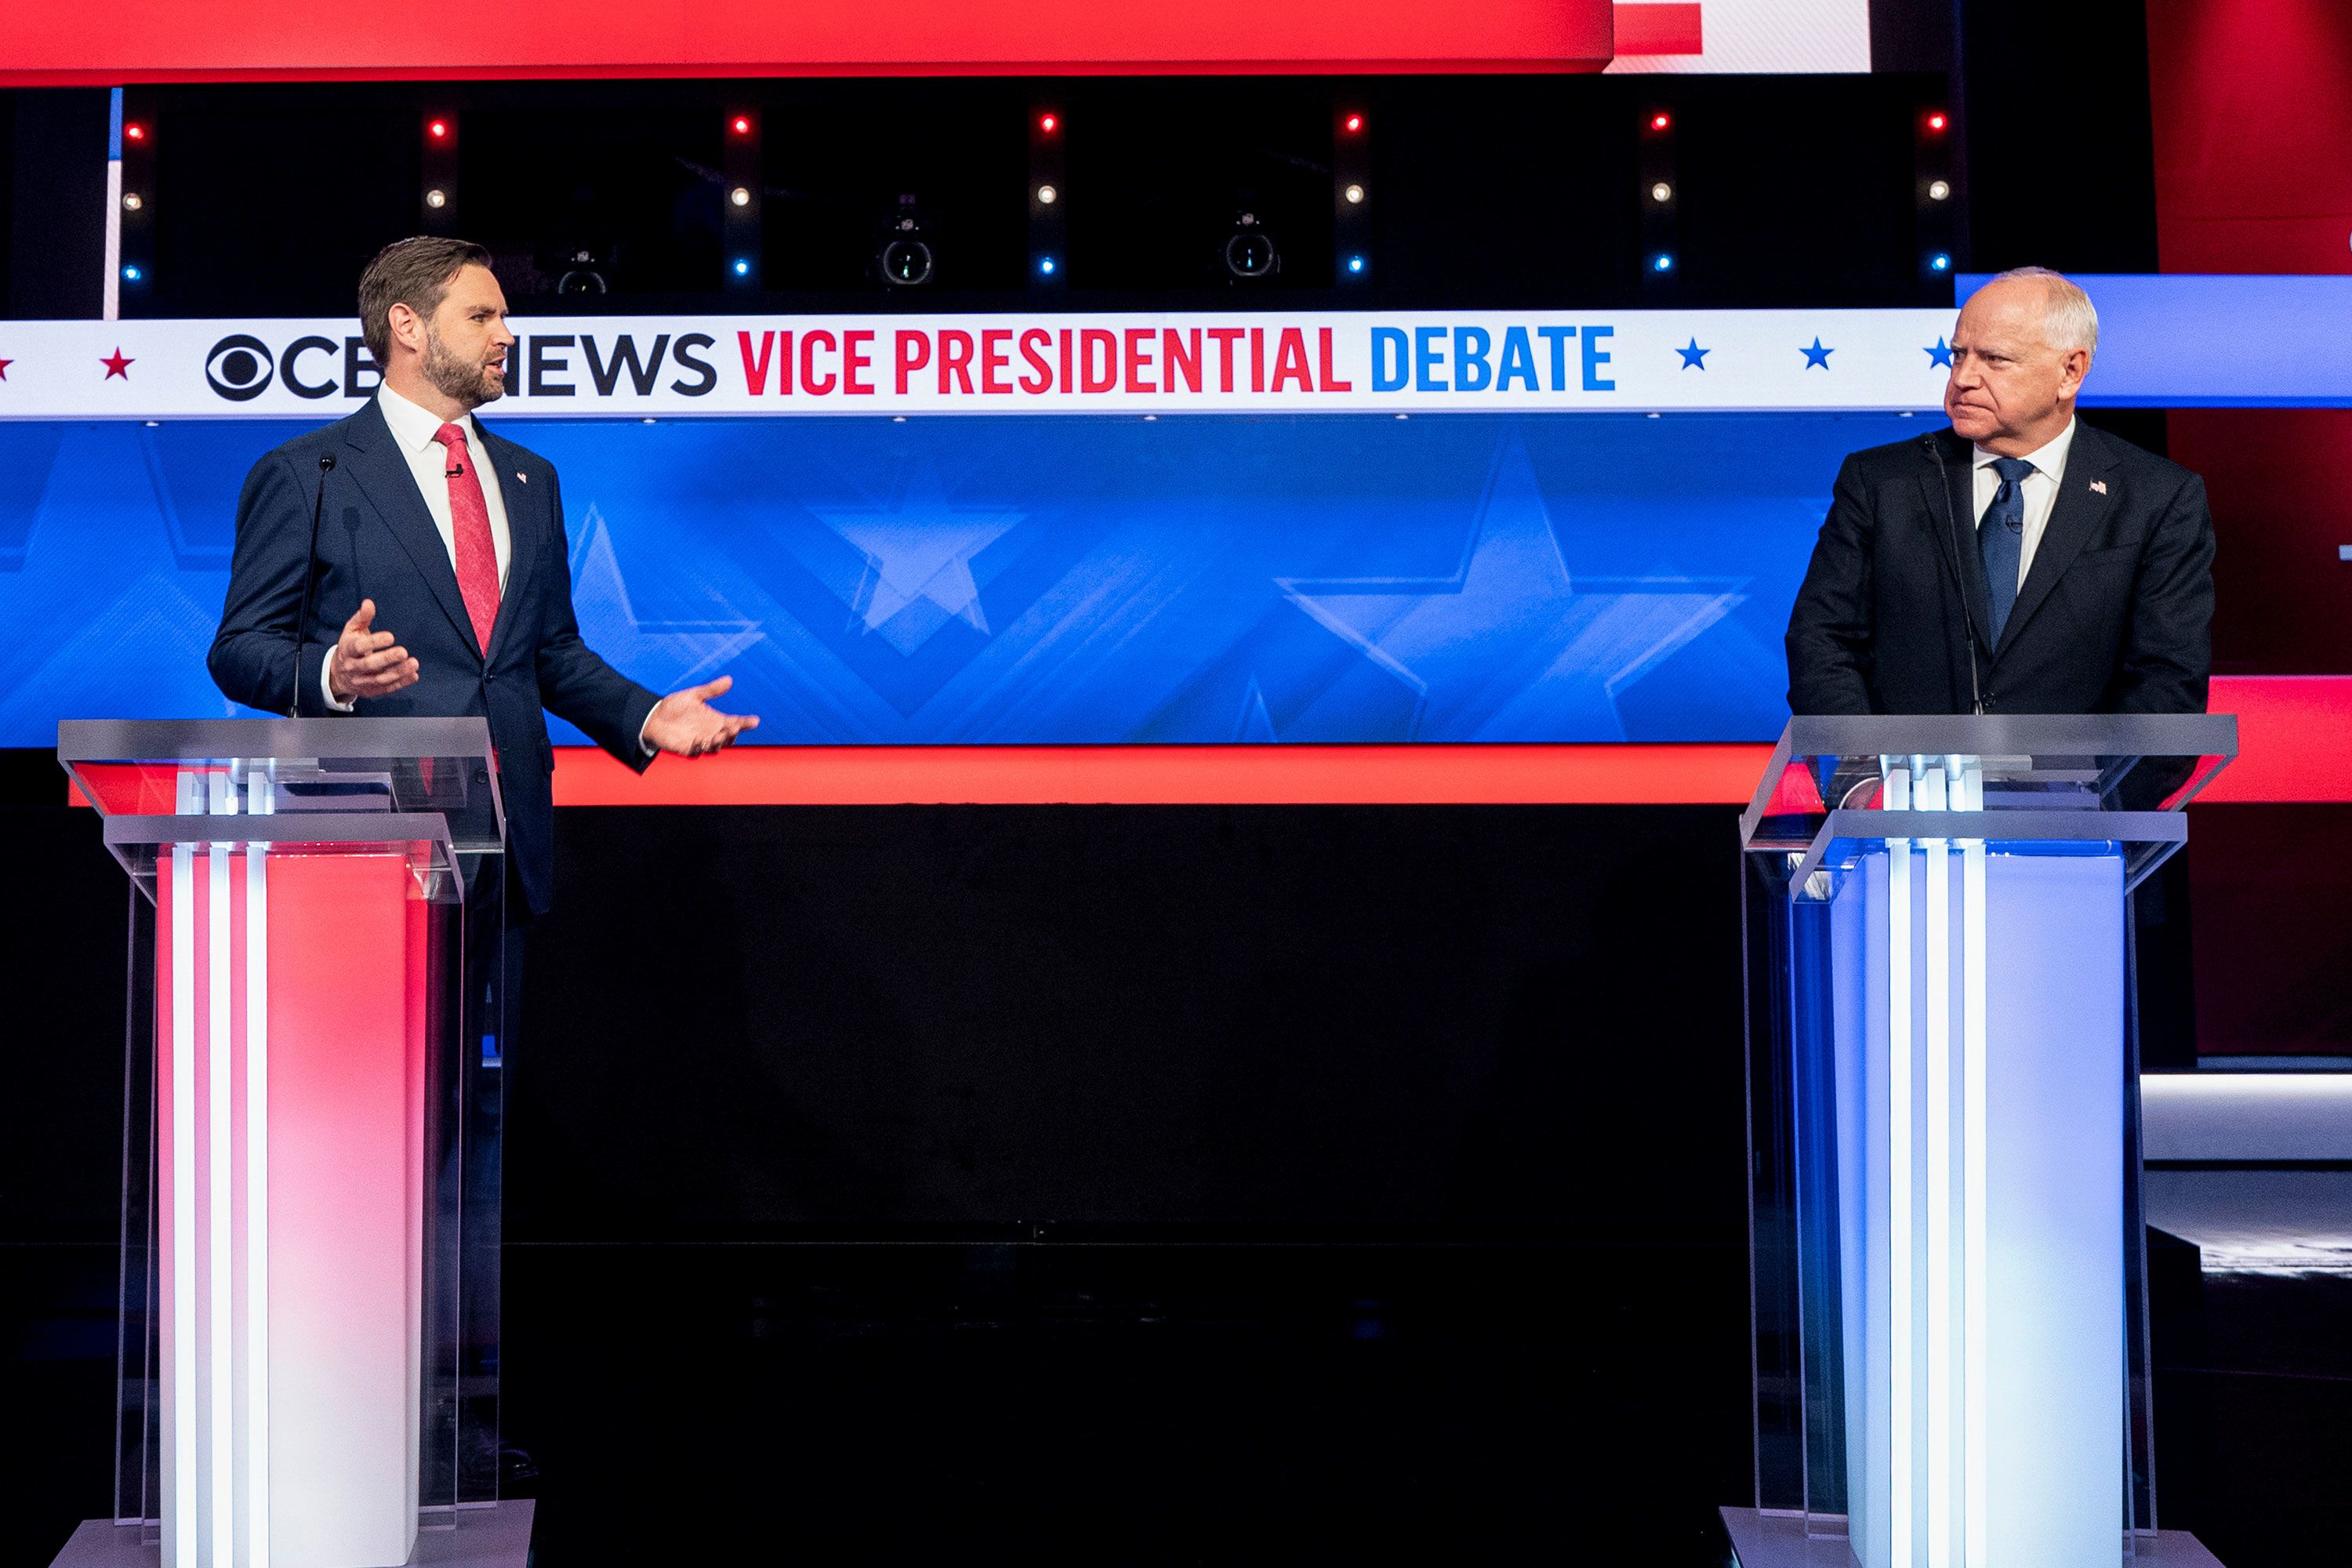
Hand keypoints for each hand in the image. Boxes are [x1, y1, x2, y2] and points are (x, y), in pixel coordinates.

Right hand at [326, 599, 418, 701]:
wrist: (338, 674)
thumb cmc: (350, 647)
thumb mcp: (352, 630)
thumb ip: (362, 617)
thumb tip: (369, 603)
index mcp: (348, 649)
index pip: (359, 647)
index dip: (374, 642)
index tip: (391, 637)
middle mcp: (352, 667)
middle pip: (369, 665)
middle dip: (387, 659)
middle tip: (403, 652)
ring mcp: (361, 681)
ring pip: (379, 679)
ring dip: (398, 672)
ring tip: (413, 663)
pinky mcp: (370, 691)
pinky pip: (386, 689)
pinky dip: (401, 683)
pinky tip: (413, 675)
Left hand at [642, 674, 759, 756]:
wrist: (653, 717)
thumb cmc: (674, 706)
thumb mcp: (694, 695)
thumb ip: (711, 690)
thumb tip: (729, 679)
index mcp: (716, 720)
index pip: (735, 722)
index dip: (746, 723)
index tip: (755, 721)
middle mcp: (711, 732)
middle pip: (728, 737)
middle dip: (732, 734)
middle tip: (734, 727)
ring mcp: (701, 742)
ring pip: (715, 747)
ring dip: (719, 742)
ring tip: (718, 735)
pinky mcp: (687, 749)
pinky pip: (697, 752)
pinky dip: (700, 747)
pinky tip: (700, 741)